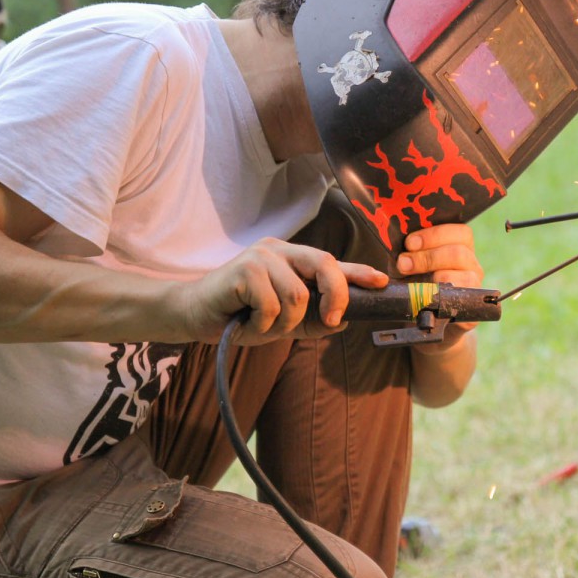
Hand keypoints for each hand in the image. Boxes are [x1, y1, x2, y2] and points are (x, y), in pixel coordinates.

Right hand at [183, 238, 387, 344]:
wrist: (194, 315)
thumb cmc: (240, 316)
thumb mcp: (283, 321)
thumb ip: (312, 319)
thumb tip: (343, 319)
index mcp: (291, 258)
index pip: (332, 262)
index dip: (359, 272)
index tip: (382, 282)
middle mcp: (279, 250)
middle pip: (324, 265)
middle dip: (336, 295)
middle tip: (331, 320)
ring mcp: (261, 257)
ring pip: (297, 296)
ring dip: (284, 324)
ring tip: (262, 326)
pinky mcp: (244, 270)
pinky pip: (271, 306)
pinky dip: (262, 326)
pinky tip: (245, 324)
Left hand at [397, 224, 484, 338]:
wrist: (425, 317)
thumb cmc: (417, 282)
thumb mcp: (409, 262)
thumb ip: (407, 250)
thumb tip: (395, 240)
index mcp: (461, 246)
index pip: (460, 232)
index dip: (434, 235)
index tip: (409, 243)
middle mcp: (472, 264)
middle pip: (459, 253)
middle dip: (427, 257)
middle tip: (404, 264)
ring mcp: (475, 287)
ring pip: (464, 277)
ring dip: (434, 278)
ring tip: (412, 282)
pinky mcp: (473, 310)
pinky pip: (463, 302)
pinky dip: (442, 299)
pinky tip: (425, 299)